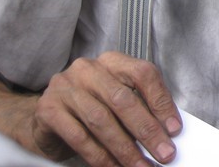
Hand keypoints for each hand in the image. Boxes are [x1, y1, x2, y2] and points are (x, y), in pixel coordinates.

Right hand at [31, 51, 181, 165]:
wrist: (44, 116)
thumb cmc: (89, 106)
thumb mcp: (115, 99)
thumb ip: (139, 107)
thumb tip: (166, 132)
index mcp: (111, 61)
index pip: (143, 74)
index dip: (161, 101)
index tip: (174, 128)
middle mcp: (88, 69)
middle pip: (123, 99)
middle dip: (147, 130)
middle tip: (164, 153)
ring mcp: (66, 87)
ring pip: (102, 120)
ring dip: (125, 148)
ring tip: (141, 166)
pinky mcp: (49, 110)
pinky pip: (80, 137)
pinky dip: (100, 156)